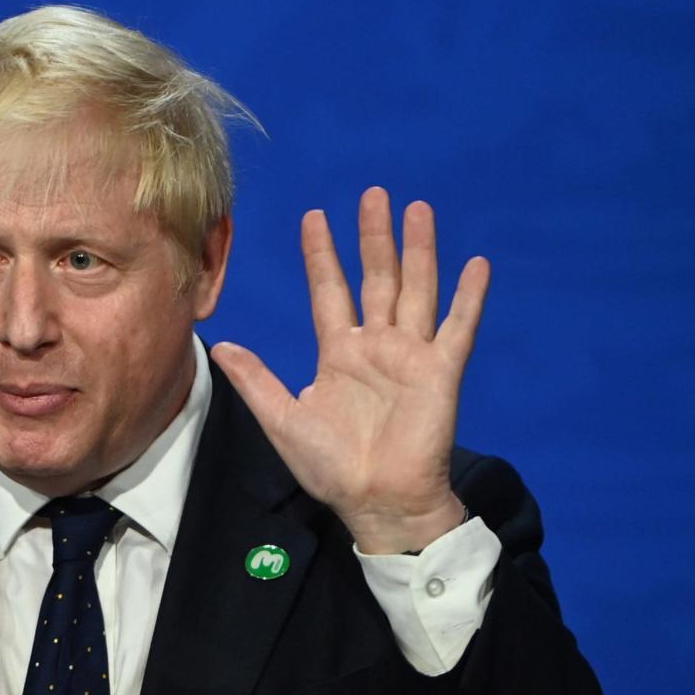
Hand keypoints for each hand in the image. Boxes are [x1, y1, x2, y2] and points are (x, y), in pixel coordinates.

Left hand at [212, 187, 489, 553]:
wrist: (375, 501)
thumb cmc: (330, 467)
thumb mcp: (282, 420)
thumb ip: (256, 379)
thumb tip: (218, 346)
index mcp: (339, 353)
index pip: (329, 290)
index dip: (322, 254)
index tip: (315, 217)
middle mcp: (376, 346)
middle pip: (376, 278)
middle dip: (373, 237)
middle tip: (374, 193)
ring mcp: (411, 356)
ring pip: (416, 289)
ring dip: (419, 250)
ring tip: (418, 209)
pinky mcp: (441, 372)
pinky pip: (457, 327)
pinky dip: (468, 297)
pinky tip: (475, 263)